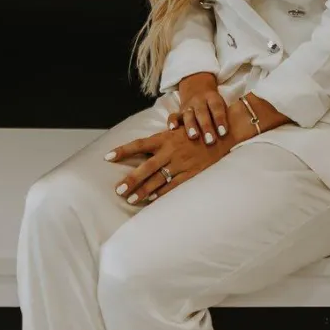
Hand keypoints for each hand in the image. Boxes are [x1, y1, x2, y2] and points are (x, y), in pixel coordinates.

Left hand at [104, 116, 228, 203]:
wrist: (223, 134)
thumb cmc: (198, 131)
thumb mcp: (179, 128)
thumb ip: (163, 136)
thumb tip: (146, 143)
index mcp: (165, 138)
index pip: (139, 144)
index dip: (123, 150)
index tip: (107, 156)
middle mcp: (171, 151)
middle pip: (146, 167)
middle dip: (132, 179)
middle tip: (118, 190)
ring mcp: (181, 163)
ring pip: (158, 179)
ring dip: (144, 190)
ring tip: (131, 199)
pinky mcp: (191, 173)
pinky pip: (174, 186)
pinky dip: (162, 193)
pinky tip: (151, 200)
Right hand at [169, 72, 230, 147]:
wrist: (197, 88)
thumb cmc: (214, 105)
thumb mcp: (222, 105)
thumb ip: (225, 117)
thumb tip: (237, 135)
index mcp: (213, 98)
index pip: (217, 108)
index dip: (220, 120)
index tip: (224, 132)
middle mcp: (199, 101)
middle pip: (202, 113)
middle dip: (206, 127)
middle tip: (211, 140)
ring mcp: (188, 106)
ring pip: (188, 115)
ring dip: (190, 126)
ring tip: (194, 137)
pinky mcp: (178, 111)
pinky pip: (173, 115)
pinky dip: (172, 122)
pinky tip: (173, 129)